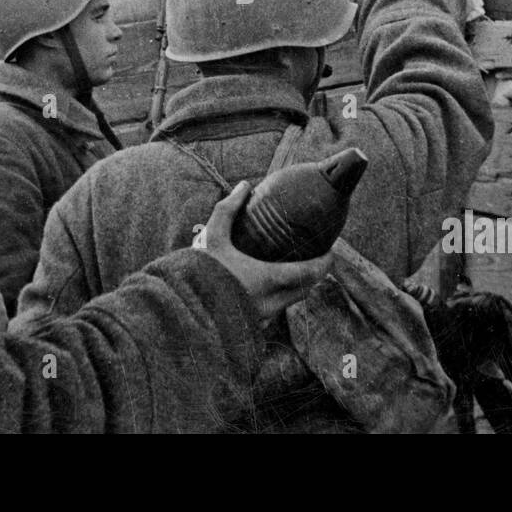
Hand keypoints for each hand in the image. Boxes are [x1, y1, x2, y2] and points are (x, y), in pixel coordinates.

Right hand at [197, 181, 331, 322]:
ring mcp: (261, 318)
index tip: (330, 252)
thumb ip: (229, 209)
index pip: (310, 274)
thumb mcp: (213, 237)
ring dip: (295, 287)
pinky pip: (272, 311)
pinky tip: (267, 287)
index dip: (325, 263)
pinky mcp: (250, 326)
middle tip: (315, 258)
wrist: (181, 309)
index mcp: (268, 280)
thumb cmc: (198, 271)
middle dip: (313, 275)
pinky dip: (277, 298)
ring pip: (289, 302)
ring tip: (292, 269)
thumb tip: (245, 185)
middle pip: (305, 290)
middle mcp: (270, 303)